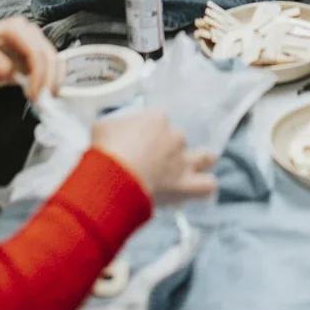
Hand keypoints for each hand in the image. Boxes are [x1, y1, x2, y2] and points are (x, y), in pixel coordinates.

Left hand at [0, 18, 61, 99]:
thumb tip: (7, 70)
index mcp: (15, 29)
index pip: (35, 51)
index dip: (38, 73)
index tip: (33, 94)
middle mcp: (29, 33)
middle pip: (49, 56)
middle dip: (49, 79)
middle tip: (43, 101)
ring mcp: (34, 45)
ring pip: (55, 61)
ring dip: (55, 81)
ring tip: (47, 100)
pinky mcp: (34, 58)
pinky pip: (51, 67)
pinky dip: (53, 81)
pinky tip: (47, 94)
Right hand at [92, 110, 216, 202]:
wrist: (114, 177)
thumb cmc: (106, 150)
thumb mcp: (102, 127)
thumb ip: (113, 126)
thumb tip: (113, 131)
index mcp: (157, 119)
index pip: (158, 121)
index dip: (149, 132)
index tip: (138, 143)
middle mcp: (175, 137)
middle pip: (177, 139)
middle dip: (167, 149)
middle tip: (151, 162)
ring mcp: (183, 161)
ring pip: (204, 157)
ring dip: (202, 161)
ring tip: (194, 168)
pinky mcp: (186, 184)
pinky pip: (207, 185)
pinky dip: (204, 187)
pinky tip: (199, 189)